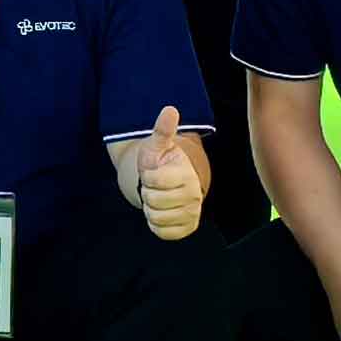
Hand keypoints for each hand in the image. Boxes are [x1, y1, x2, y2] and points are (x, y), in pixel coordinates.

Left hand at [136, 105, 202, 240]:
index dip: (146, 176)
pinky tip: (161, 212)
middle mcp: (194, 195)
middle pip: (153, 200)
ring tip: (157, 198)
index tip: (152, 171)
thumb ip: (163, 129)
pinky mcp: (187, 228)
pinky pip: (162, 232)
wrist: (170, 185)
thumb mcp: (158, 145)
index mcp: (186, 174)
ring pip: (156, 217)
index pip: (153, 179)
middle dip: (147, 192)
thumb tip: (170, 109)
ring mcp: (192, 213)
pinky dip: (155, 224)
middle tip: (154, 186)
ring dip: (150, 208)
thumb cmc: (161, 163)